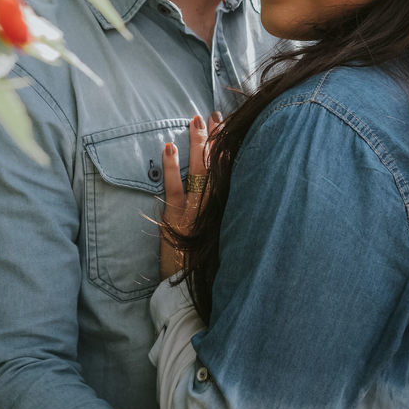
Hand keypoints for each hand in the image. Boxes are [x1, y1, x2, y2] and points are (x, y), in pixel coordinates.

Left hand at [159, 112, 218, 278]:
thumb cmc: (208, 268)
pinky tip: (170, 147)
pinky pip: (174, 186)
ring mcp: (197, 210)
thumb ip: (232, 220)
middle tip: (216, 115)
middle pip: (220, 166)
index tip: (234, 128)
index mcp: (230, 210)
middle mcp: (218, 207)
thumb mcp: (227, 243)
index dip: (233, 149)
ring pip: (200, 170)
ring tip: (196, 120)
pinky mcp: (178, 216)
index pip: (234, 173)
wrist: (193, 293)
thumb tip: (238, 200)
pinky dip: (172, 166)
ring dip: (198, 144)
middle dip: (218, 139)